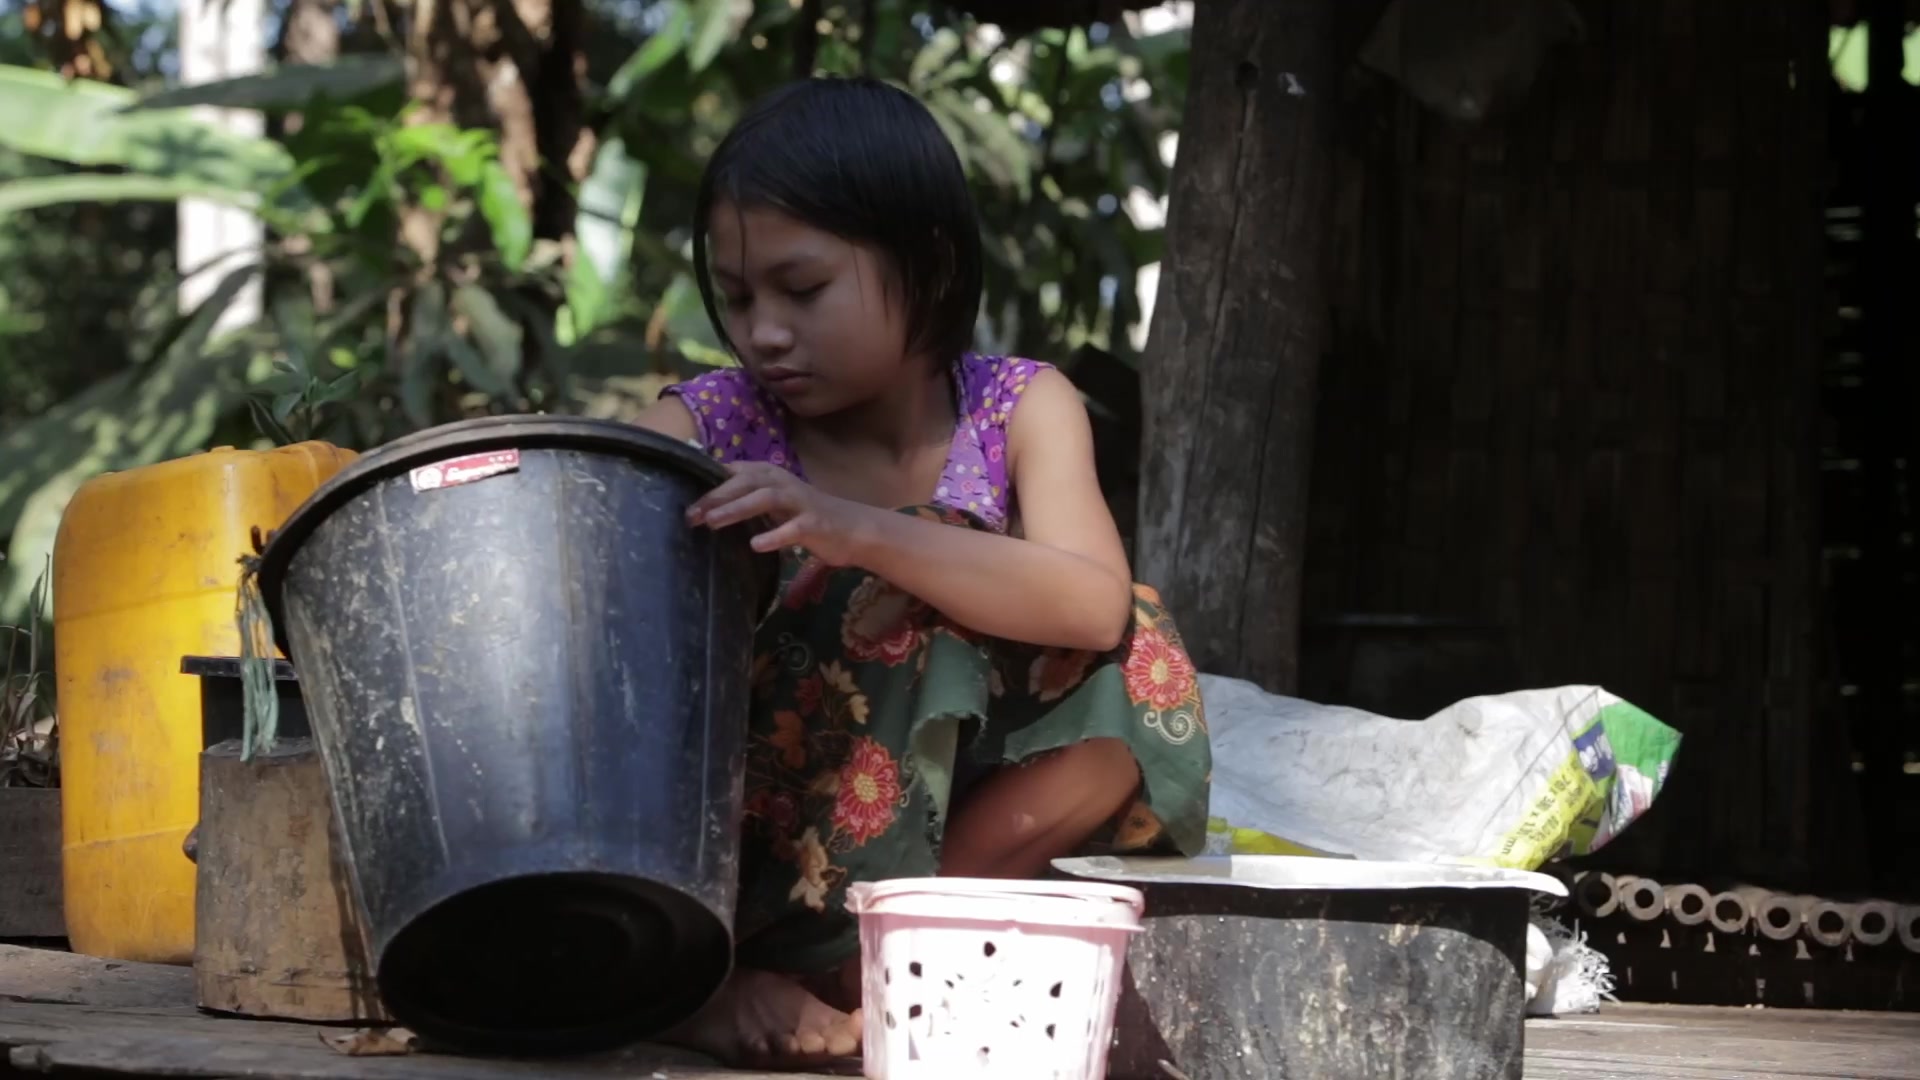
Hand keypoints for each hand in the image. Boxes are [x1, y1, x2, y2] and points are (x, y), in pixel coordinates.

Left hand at [687, 462, 877, 563]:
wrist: (854, 529)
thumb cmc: (808, 516)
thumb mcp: (775, 502)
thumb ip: (748, 497)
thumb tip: (707, 504)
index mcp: (771, 476)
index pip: (734, 472)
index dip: (709, 481)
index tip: (682, 494)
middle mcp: (784, 483)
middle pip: (746, 482)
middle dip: (716, 496)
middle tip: (690, 514)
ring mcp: (801, 503)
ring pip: (765, 498)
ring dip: (737, 508)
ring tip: (712, 522)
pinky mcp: (815, 524)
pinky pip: (793, 529)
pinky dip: (774, 536)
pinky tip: (755, 545)